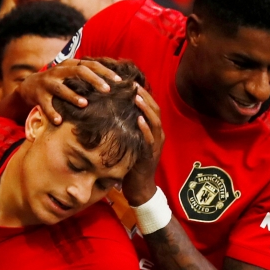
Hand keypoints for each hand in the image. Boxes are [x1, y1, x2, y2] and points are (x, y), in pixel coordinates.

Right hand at [13, 59, 120, 124]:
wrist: (29, 86)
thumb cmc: (58, 82)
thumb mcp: (70, 75)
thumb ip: (87, 76)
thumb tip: (115, 82)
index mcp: (69, 65)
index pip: (90, 64)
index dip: (105, 71)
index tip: (119, 81)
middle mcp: (58, 71)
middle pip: (79, 72)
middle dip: (94, 81)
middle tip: (107, 91)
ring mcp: (47, 83)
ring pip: (61, 88)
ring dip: (73, 96)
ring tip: (84, 104)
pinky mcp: (38, 95)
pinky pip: (46, 105)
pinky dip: (52, 113)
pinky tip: (59, 121)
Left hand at [123, 85, 164, 205]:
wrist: (139, 188)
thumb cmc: (130, 164)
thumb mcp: (128, 142)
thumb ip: (125, 128)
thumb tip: (111, 114)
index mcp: (153, 130)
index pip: (150, 107)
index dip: (142, 94)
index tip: (130, 81)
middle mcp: (158, 135)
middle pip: (155, 109)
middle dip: (144, 96)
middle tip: (133, 83)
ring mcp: (156, 144)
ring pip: (155, 122)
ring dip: (146, 108)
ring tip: (136, 97)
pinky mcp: (151, 155)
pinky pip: (150, 139)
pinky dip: (145, 128)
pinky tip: (138, 120)